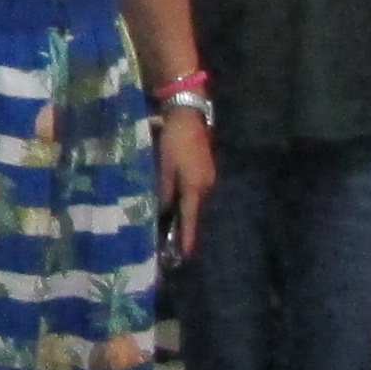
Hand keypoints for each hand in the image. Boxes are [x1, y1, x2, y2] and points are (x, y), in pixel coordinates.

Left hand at [154, 106, 214, 259]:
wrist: (189, 115)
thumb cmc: (174, 141)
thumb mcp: (164, 167)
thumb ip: (164, 191)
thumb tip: (163, 211)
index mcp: (195, 187)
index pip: (190, 218)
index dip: (186, 236)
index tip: (185, 254)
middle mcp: (205, 185)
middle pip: (193, 210)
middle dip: (184, 225)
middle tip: (172, 242)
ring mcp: (207, 176)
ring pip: (193, 199)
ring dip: (184, 211)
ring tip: (172, 223)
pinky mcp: (205, 168)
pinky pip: (194, 189)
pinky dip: (186, 198)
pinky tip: (176, 200)